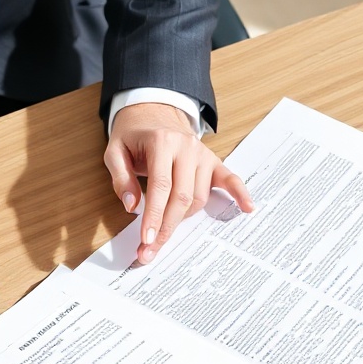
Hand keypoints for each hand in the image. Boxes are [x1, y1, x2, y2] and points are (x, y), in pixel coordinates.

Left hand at [102, 102, 253, 266]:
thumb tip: (131, 206)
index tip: (147, 239)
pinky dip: (239, 194)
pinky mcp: (213, 161)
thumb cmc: (133, 135)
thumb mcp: (115, 150)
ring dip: (182, 218)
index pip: (161, 185)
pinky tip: (248, 208)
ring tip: (163, 229)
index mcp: (161, 142)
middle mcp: (186, 148)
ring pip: (198, 197)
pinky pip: (230, 179)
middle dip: (167, 227)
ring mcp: (203, 154)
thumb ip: (120, 177)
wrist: (153, 113)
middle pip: (182, 196)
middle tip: (151, 250)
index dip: (154, 215)